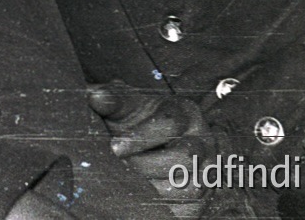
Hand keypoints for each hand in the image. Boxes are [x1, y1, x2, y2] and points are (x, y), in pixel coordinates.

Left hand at [89, 82, 213, 217]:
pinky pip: (190, 209)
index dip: (140, 137)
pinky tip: (143, 197)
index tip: (115, 147)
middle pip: (184, 156)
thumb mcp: (124, 108)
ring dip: (154, 187)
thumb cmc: (135, 123)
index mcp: (186, 112)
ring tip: (131, 181)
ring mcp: (208, 170)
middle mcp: (204, 141)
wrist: (148, 146)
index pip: (170, 123)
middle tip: (122, 166)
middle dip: (145, 163)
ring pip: (189, 186)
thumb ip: (111, 101)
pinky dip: (164, 206)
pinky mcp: (204, 197)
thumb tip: (96, 96)